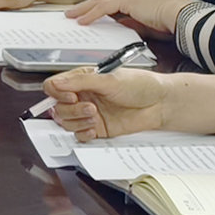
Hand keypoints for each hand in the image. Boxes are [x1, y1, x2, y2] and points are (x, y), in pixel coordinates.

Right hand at [41, 66, 171, 139]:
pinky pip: (79, 135)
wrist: (159, 104)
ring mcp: (89, 113)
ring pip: (67, 122)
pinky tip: (95, 129)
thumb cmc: (140, 85)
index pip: (55, 87)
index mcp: (83, 80)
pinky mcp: (97, 128)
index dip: (57, 94)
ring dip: (78, 121)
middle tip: (90, 108)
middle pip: (58, 107)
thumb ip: (81, 81)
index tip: (71, 96)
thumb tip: (57, 83)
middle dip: (72, 110)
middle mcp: (83, 96)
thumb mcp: (109, 79)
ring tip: (96, 116)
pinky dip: (83, 134)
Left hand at [64, 0, 190, 33]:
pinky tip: (83, 20)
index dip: (98, 6)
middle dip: (87, 5)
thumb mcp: (148, 25)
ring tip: (72, 16)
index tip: (87, 13)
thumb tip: (120, 27)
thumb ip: (133, 24)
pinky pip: (105, 7)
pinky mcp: (129, 0)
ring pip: (101, 0)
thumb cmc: (172, 23)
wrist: (184, 17)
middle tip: (72, 12)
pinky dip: (92, 14)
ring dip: (85, 9)